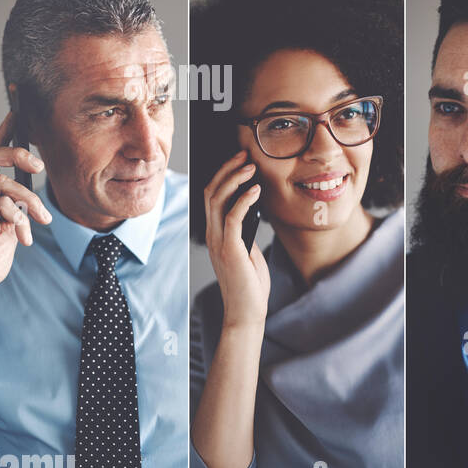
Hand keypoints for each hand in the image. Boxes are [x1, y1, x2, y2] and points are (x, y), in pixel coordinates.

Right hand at [0, 111, 50, 310]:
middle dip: (15, 152)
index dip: (4, 132)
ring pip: (0, 180)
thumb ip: (19, 207)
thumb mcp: (13, 229)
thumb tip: (32, 197)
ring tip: (41, 220)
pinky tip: (23, 235)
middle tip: (38, 165)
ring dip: (29, 200)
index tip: (18, 112)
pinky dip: (18, 217)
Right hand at [203, 150, 269, 328]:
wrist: (246, 312)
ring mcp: (219, 242)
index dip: (223, 175)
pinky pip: (233, 218)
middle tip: (244, 155)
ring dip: (234, 180)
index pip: (212, 197)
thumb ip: (246, 233)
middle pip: (211, 192)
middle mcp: (212, 235)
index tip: (240, 160)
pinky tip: (255, 190)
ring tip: (251, 166)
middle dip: (227, 170)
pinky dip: (244, 200)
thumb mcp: (248, 252)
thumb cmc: (250, 285)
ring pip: (218, 200)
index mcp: (215, 235)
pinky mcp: (230, 249)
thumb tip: (253, 211)